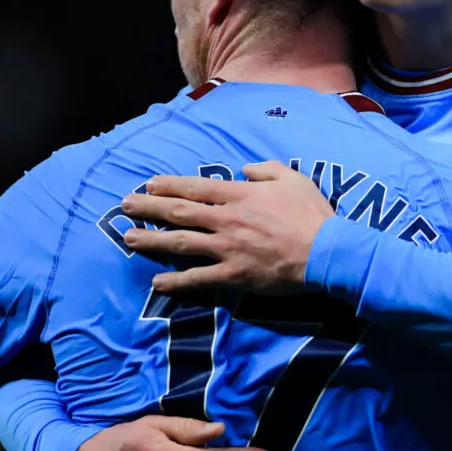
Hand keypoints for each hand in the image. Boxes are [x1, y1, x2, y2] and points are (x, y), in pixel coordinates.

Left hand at [120, 161, 333, 293]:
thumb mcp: (293, 178)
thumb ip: (266, 169)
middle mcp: (226, 219)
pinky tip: (157, 282)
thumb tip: (244, 169)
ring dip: (152, 240)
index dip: (169, 186)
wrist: (326, 251)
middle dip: (148, 208)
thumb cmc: (311, 213)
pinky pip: (198, 278)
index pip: (195, 188)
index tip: (148, 185)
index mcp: (240, 195)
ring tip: (129, 238)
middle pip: (179, 212)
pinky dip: (176, 281)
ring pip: (180, 243)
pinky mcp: (234, 275)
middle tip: (125, 206)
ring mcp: (227, 248)